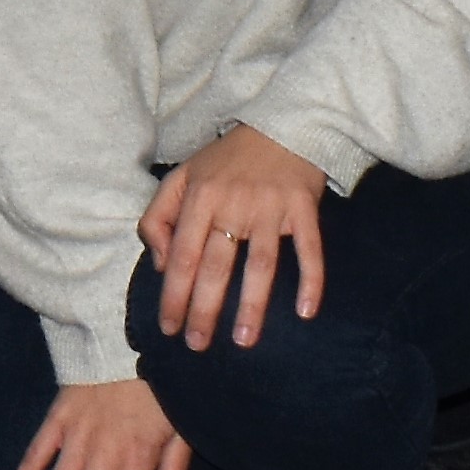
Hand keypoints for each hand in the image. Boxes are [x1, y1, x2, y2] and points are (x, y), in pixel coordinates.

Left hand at [139, 126, 327, 352]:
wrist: (280, 125)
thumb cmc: (225, 161)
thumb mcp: (181, 177)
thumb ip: (159, 217)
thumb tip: (161, 265)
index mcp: (199, 197)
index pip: (182, 255)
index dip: (174, 294)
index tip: (169, 327)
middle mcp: (233, 203)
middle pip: (216, 265)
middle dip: (205, 309)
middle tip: (198, 345)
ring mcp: (270, 207)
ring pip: (260, 264)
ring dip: (252, 305)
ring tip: (244, 340)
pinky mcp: (304, 207)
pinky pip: (309, 249)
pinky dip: (310, 280)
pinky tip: (306, 312)